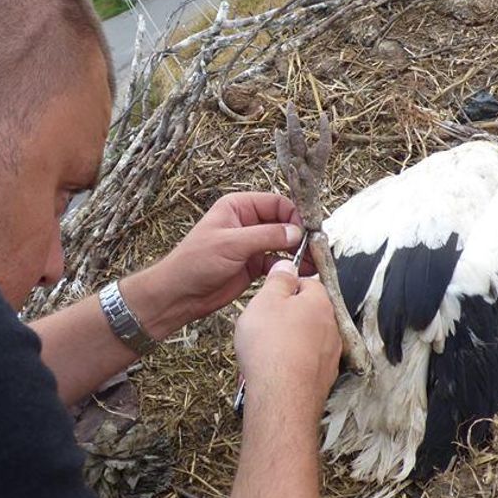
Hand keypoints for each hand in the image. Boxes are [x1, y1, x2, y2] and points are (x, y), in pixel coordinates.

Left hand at [138, 193, 310, 331]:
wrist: (180, 295)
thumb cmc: (196, 263)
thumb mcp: (232, 244)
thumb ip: (266, 236)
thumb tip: (297, 232)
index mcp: (239, 207)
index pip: (276, 203)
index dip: (295, 215)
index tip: (310, 230)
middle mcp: (247, 222)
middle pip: (284, 223)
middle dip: (301, 235)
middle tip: (318, 248)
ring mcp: (251, 244)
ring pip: (284, 244)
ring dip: (299, 252)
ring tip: (315, 263)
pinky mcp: (254, 265)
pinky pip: (278, 262)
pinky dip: (290, 267)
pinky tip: (302, 273)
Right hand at [234, 261, 340, 424]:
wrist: (282, 396)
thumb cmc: (272, 347)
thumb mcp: (266, 300)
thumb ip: (278, 280)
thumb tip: (287, 266)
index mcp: (320, 302)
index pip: (307, 283)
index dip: (285, 288)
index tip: (270, 295)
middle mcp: (332, 327)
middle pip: (305, 313)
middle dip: (284, 318)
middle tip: (262, 326)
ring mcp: (330, 355)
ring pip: (304, 340)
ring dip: (285, 343)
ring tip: (262, 353)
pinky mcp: (323, 378)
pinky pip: (303, 364)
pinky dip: (288, 365)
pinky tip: (271, 372)